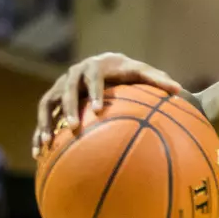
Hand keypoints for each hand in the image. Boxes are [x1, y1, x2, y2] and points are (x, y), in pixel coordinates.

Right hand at [32, 52, 181, 156]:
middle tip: (75, 126)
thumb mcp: (143, 72)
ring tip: (47, 143)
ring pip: (46, 103)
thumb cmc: (127, 71)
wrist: (105, 63)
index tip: (99, 110)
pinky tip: (38, 154)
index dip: (94, 93)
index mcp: (94, 67)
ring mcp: (59, 87)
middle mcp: (72, 75)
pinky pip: (42, 117)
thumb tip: (180, 90)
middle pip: (66, 90)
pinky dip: (39, 133)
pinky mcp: (52, 100)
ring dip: (45, 122)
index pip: (92, 79)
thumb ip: (158, 80)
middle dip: (69, 108)